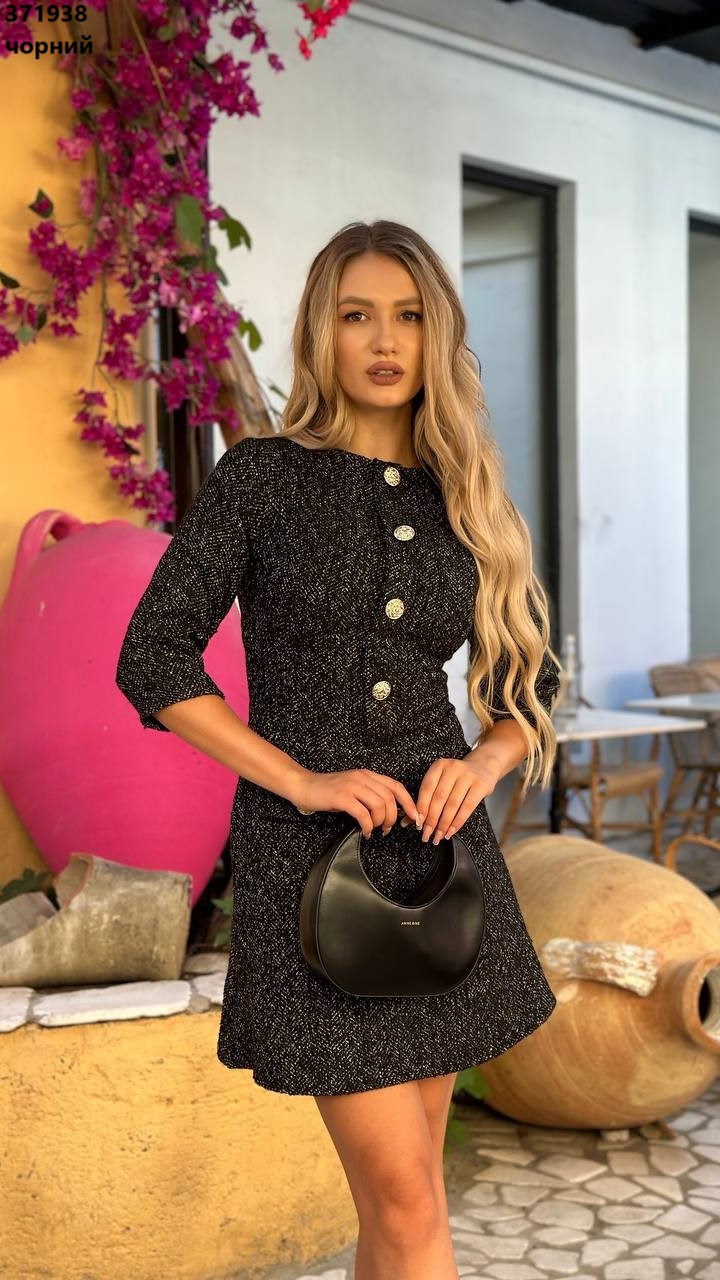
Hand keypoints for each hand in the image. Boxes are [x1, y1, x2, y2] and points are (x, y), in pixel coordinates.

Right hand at [293, 768, 419, 839]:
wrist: (304, 786)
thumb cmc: (329, 791)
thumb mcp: (354, 788)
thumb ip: (371, 795)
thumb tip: (391, 812)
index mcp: (368, 775)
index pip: (396, 786)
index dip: (409, 803)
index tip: (414, 817)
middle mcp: (362, 777)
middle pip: (390, 798)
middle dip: (393, 818)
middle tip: (386, 829)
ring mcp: (352, 786)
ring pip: (379, 806)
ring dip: (380, 822)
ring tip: (374, 830)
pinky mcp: (341, 797)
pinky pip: (363, 814)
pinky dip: (367, 826)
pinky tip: (364, 831)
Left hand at [400, 753, 500, 844]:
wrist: (483, 767)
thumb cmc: (458, 778)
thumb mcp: (442, 781)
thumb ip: (427, 799)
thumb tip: (408, 821)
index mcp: (439, 765)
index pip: (427, 789)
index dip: (421, 808)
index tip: (418, 824)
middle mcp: (453, 768)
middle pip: (439, 798)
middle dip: (431, 820)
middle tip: (427, 834)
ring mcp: (468, 775)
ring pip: (452, 804)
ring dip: (444, 824)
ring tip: (438, 836)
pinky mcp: (481, 785)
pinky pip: (467, 807)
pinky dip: (458, 822)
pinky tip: (451, 831)